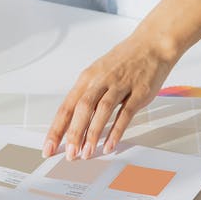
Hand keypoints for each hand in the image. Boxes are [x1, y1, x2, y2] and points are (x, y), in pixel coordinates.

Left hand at [43, 35, 179, 159]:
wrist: (151, 44)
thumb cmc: (124, 61)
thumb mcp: (98, 74)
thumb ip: (87, 96)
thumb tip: (71, 122)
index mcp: (87, 78)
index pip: (66, 106)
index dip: (57, 128)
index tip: (49, 146)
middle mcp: (101, 81)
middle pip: (82, 108)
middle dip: (73, 133)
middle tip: (69, 154)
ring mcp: (120, 85)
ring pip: (102, 110)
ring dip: (93, 133)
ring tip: (87, 153)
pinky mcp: (139, 92)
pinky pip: (125, 113)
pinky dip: (116, 130)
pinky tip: (110, 144)